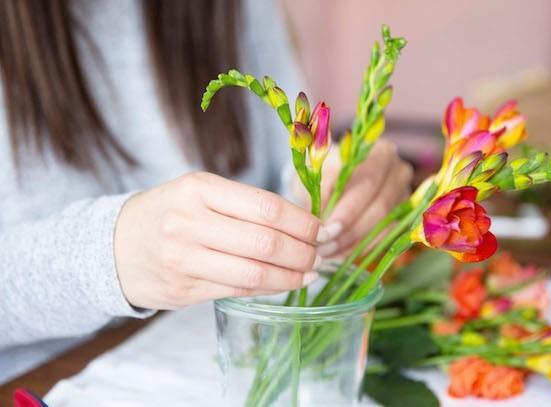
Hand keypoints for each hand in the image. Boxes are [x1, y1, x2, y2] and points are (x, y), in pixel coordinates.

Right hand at [114, 172, 320, 309]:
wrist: (114, 246)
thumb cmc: (168, 213)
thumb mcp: (198, 192)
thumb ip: (243, 205)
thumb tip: (300, 224)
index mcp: (198, 189)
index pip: (265, 206)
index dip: (301, 221)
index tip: (318, 229)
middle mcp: (189, 222)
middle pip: (264, 243)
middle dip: (302, 252)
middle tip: (318, 254)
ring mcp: (184, 259)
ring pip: (254, 272)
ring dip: (290, 276)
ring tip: (308, 273)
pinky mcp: (184, 289)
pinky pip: (237, 290)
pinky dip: (267, 288)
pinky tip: (283, 283)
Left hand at [317, 139, 412, 256]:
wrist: (335, 177)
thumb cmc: (326, 173)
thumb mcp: (319, 176)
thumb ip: (321, 193)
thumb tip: (319, 222)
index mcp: (380, 152)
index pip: (366, 184)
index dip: (345, 210)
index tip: (323, 229)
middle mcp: (398, 172)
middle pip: (378, 207)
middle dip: (348, 231)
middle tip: (323, 246)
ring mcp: (404, 196)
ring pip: (382, 226)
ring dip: (352, 243)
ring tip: (327, 252)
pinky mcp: (402, 218)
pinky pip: (384, 238)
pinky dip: (360, 248)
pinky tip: (339, 254)